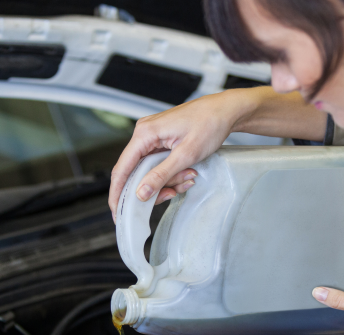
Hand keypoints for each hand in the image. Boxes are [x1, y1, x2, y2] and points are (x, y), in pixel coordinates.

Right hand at [108, 91, 247, 218]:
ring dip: (168, 181)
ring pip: (149, 171)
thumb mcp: (186, 155)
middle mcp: (144, 134)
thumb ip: (161, 175)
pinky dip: (171, 174)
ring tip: (188, 176)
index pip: (122, 168)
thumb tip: (141, 193)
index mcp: (145, 133)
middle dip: (154, 187)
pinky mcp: (160, 142)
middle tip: (172, 193)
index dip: (118, 193)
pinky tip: (187, 173)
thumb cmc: (209, 124)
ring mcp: (152, 138)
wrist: (225, 111)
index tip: (118, 213)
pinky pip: (159, 165)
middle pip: (136, 173)